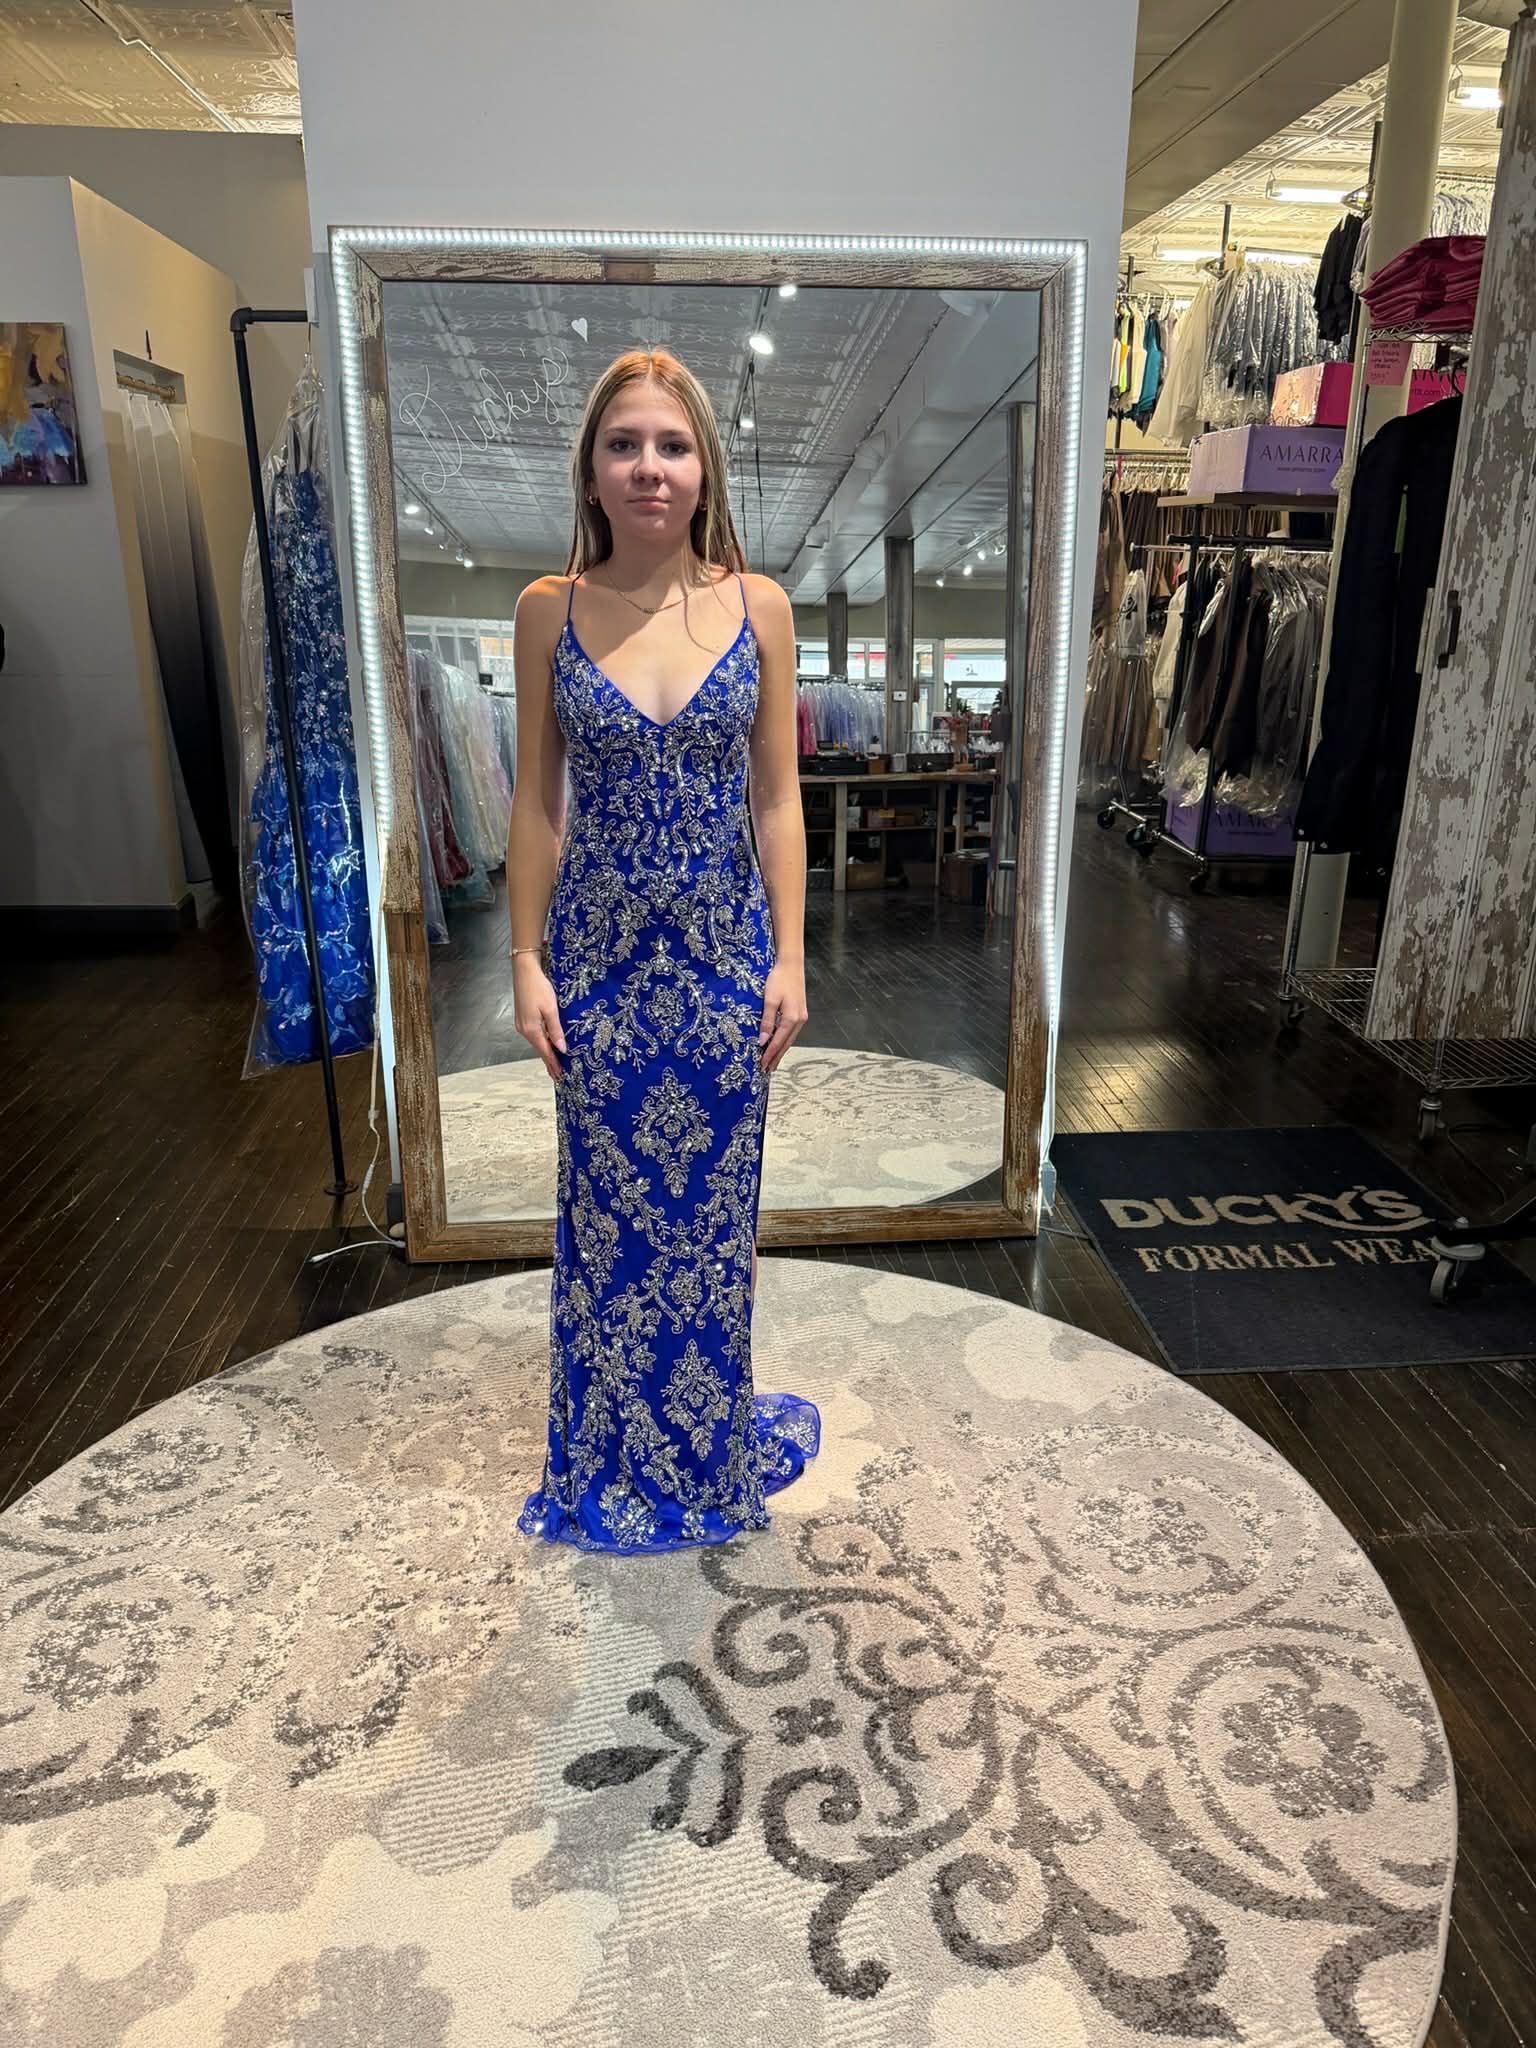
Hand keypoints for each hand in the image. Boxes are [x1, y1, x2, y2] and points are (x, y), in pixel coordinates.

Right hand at [513, 956, 567, 1080]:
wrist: (524, 971)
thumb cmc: (539, 987)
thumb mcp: (551, 1009)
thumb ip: (556, 1030)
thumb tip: (561, 1049)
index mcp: (531, 1029)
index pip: (545, 1052)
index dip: (553, 1064)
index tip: (560, 1076)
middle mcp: (524, 1030)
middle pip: (540, 1049)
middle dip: (549, 1062)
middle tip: (558, 1075)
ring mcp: (522, 1024)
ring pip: (537, 1042)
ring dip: (546, 1052)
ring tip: (555, 1063)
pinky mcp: (523, 1017)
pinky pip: (534, 1035)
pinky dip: (542, 1042)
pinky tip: (547, 1044)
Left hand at [757, 960, 806, 1073]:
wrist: (791, 965)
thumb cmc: (779, 980)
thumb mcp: (770, 1000)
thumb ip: (767, 1021)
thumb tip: (763, 1041)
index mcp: (791, 1019)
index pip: (778, 1042)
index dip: (770, 1054)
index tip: (762, 1065)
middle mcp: (799, 1021)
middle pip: (786, 1044)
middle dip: (777, 1057)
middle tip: (768, 1069)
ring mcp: (802, 1017)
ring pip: (790, 1039)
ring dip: (781, 1051)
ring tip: (773, 1061)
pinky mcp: (800, 1013)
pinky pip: (791, 1032)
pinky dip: (785, 1041)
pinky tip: (780, 1044)